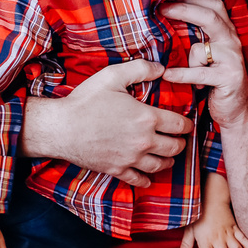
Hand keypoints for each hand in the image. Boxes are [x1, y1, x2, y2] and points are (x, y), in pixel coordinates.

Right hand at [46, 59, 191, 186]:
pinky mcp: (116, 170)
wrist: (60, 128)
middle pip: (174, 147)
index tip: (186, 124)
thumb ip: (140, 69)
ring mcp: (131, 158)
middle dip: (180, 143)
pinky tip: (147, 177)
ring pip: (160, 165)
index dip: (187, 124)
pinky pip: (138, 180)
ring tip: (168, 156)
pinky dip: (146, 180)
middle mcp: (143, 141)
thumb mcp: (113, 76)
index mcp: (146, 118)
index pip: (179, 125)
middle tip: (179, 139)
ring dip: (168, 160)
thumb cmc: (85, 101)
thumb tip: (162, 68)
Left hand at [158, 0, 247, 127]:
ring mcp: (232, 59)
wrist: (237, 111)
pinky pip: (199, 73)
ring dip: (185, 59)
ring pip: (200, 48)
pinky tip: (168, 76)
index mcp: (227, 33)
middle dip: (184, 9)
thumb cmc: (216, 82)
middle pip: (210, 16)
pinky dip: (181, 74)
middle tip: (162, 7)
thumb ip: (195, 39)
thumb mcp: (207, 56)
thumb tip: (167, 22)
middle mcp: (232, 42)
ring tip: (176, 69)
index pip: (214, 5)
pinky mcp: (229, 78)